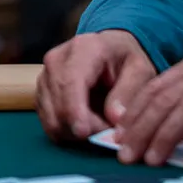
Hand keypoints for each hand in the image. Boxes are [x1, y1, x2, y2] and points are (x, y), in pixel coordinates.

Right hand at [36, 30, 155, 141]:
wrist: (108, 48)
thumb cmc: (126, 59)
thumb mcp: (140, 70)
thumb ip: (129, 93)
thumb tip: (114, 119)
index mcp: (82, 50)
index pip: (70, 82)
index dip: (73, 109)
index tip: (84, 133)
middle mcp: (56, 60)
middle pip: (57, 102)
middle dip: (80, 127)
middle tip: (108, 134)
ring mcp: (45, 76)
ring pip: (49, 115)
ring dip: (73, 132)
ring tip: (99, 129)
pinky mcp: (41, 91)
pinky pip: (47, 119)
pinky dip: (65, 131)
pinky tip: (85, 127)